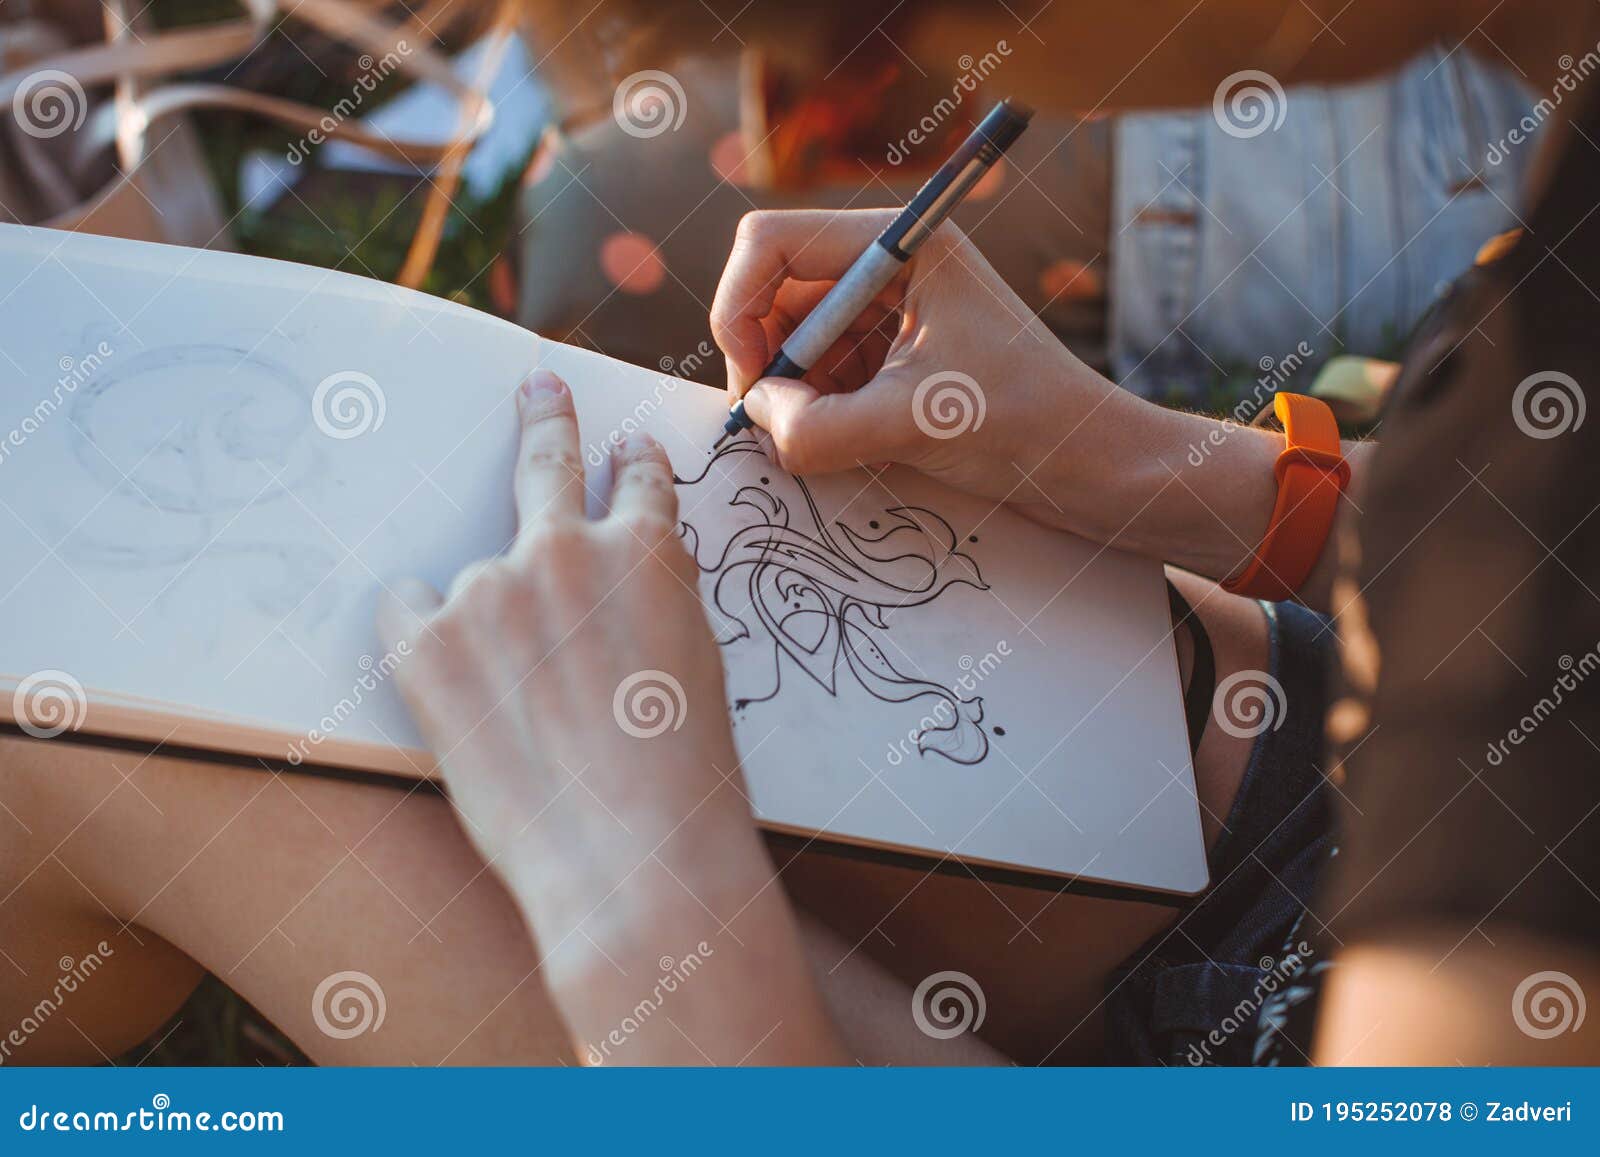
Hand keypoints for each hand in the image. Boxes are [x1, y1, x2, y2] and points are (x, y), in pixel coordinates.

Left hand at [375, 370, 841, 1062]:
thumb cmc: (683, 781)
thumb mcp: (698, 668)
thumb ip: (661, 603)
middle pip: (546, 462)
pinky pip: (404, 608)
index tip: (624, 449)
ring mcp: (491, 589)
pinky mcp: (427, 641)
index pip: (639, 482)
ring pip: (472, 578)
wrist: (631, 857)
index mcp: (647, 554)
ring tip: (518, 704)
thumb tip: (643, 570)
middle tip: (539, 386)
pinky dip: (420, 633)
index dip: (632, 464)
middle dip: (545, 418)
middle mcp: (567, 550)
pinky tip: (453, 685)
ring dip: (488, 619)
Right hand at [711, 209, 1159, 536]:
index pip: (772, 242)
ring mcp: (890, 311)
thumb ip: (818, 426)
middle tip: (772, 422)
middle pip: (775, 290)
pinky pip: (820, 371)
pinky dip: (812, 408)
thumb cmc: (1026, 425)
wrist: (1092, 466)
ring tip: (817, 440)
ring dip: (790, 390)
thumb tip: (754, 415)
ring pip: (793, 337)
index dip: (740, 306)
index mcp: (905, 246)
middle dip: (763, 356)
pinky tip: (838, 443)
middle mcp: (891, 266)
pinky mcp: (892, 356)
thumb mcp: (914, 424)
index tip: (751, 381)